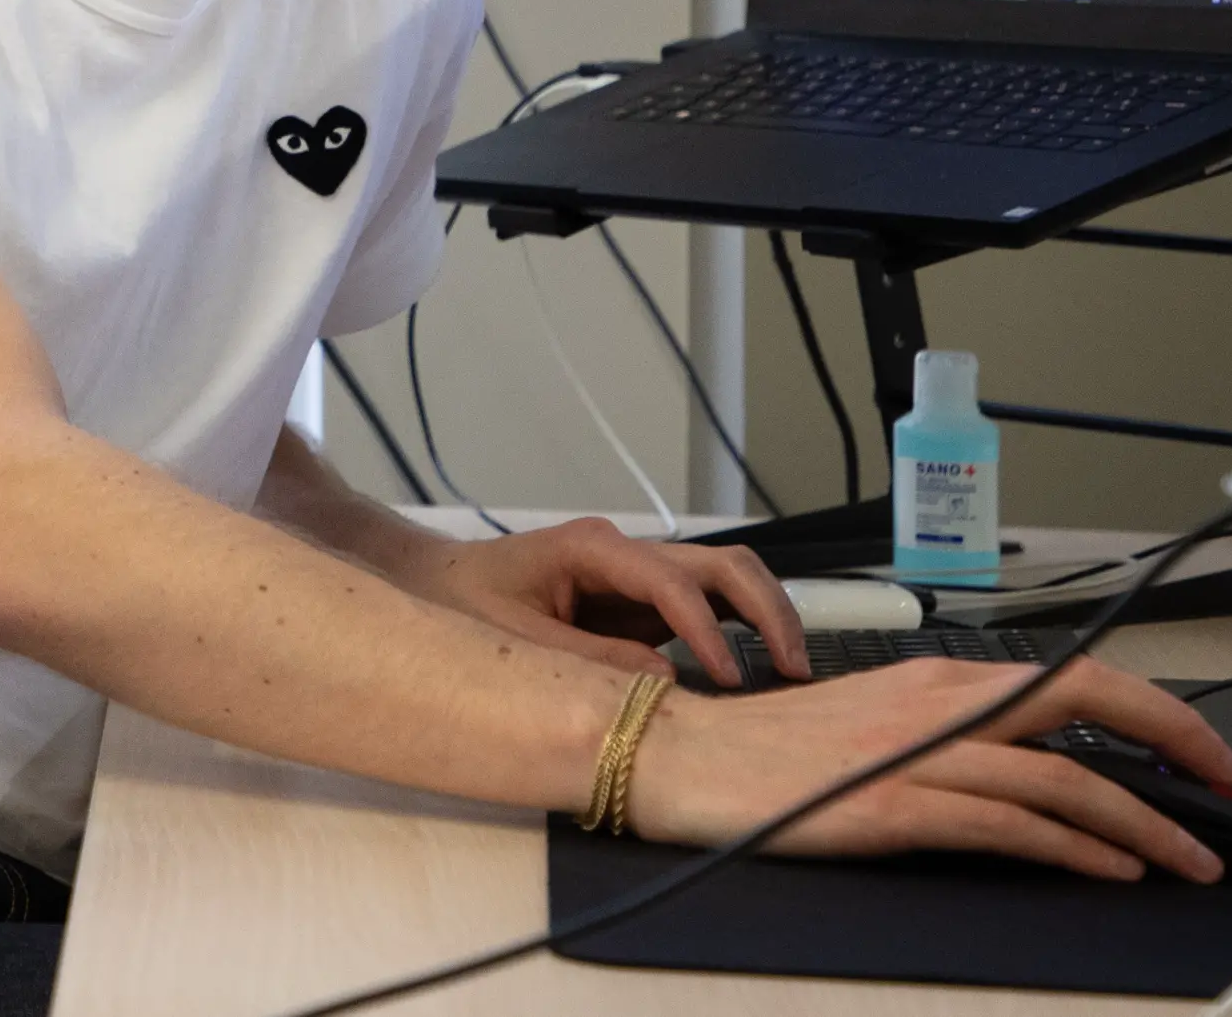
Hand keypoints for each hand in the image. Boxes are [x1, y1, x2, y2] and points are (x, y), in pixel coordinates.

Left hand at [400, 518, 804, 689]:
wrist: (437, 584)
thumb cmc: (465, 604)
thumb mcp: (515, 640)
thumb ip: (587, 659)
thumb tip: (666, 682)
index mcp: (591, 549)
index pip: (670, 582)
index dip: (705, 630)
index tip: (728, 679)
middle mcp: (624, 553)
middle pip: (720, 564)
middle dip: (765, 610)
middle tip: (794, 669)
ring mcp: (637, 574)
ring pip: (725, 576)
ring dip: (764, 614)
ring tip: (792, 670)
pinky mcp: (642, 601)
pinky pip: (706, 606)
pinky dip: (740, 628)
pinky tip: (759, 668)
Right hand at [629, 656, 1231, 882]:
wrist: (676, 759)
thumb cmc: (760, 752)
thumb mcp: (865, 728)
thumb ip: (941, 737)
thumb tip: (1020, 769)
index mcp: (929, 680)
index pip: (1067, 676)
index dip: (1152, 709)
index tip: (1199, 750)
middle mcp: (933, 705)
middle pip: (1083, 703)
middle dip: (1175, 745)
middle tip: (1224, 793)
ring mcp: (915, 756)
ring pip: (1063, 777)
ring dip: (1146, 823)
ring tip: (1189, 859)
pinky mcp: (895, 808)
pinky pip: (1012, 826)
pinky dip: (1078, 848)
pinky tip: (1111, 866)